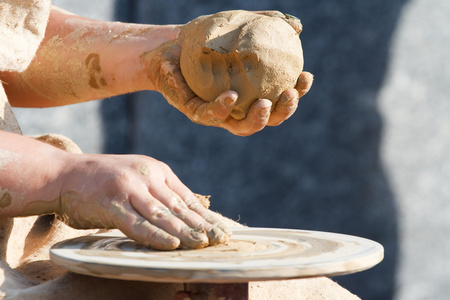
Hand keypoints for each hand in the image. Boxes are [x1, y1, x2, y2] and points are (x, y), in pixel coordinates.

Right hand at [58, 154, 229, 249]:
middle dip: (201, 226)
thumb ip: (160, 193)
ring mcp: (129, 189)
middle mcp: (147, 177)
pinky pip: (137, 224)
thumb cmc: (105, 180)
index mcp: (157, 171)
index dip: (205, 216)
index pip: (187, 197)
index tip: (221, 230)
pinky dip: (155, 235)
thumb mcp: (139, 178)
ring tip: (202, 244)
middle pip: (179, 206)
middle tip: (220, 240)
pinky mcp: (111, 203)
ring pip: (162, 215)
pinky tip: (171, 245)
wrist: (66, 174)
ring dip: (184, 232)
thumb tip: (188, 214)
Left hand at [145, 23, 312, 136]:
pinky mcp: (197, 112)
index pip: (281, 98)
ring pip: (243, 127)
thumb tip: (296, 26)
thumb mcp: (239, 26)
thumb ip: (267, 24)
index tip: (305, 77)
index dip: (298, 92)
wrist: (172, 45)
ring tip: (265, 105)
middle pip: (268, 119)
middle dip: (283, 111)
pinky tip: (232, 96)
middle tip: (290, 95)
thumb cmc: (208, 39)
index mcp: (253, 92)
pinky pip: (212, 115)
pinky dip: (223, 108)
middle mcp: (240, 107)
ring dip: (258, 120)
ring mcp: (219, 113)